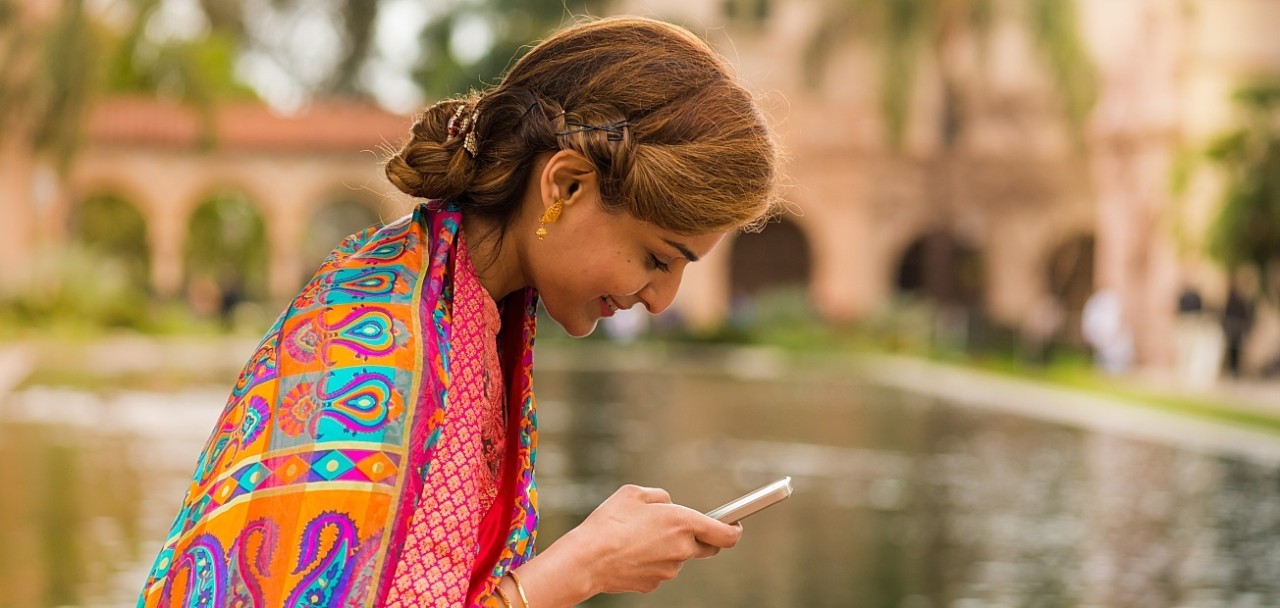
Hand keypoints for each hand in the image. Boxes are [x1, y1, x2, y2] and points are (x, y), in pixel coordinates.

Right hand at [545, 484, 742, 594]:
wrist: (586, 559)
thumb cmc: (609, 522)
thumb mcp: (634, 493)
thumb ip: (660, 497)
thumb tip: (668, 505)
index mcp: (683, 522)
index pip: (727, 534)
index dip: (735, 529)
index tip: (735, 525)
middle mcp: (682, 549)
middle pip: (707, 548)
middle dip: (700, 538)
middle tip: (680, 527)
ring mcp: (669, 570)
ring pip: (679, 557)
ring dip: (669, 547)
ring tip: (639, 537)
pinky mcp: (653, 584)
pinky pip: (660, 569)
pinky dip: (652, 561)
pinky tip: (631, 552)